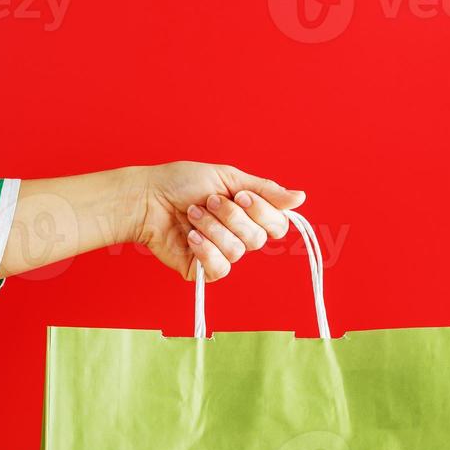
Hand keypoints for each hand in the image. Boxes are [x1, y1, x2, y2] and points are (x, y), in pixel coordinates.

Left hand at [0, 162, 304, 282]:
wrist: (148, 199)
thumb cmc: (181, 184)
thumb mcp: (228, 178)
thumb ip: (265, 191)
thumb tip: (300, 198)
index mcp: (248, 214)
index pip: (277, 225)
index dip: (262, 213)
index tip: (241, 196)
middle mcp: (238, 236)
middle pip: (257, 239)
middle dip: (231, 217)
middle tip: (208, 202)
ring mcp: (221, 255)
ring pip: (237, 252)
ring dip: (212, 228)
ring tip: (191, 215)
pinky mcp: (203, 271)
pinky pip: (220, 269)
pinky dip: (205, 250)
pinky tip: (190, 238)